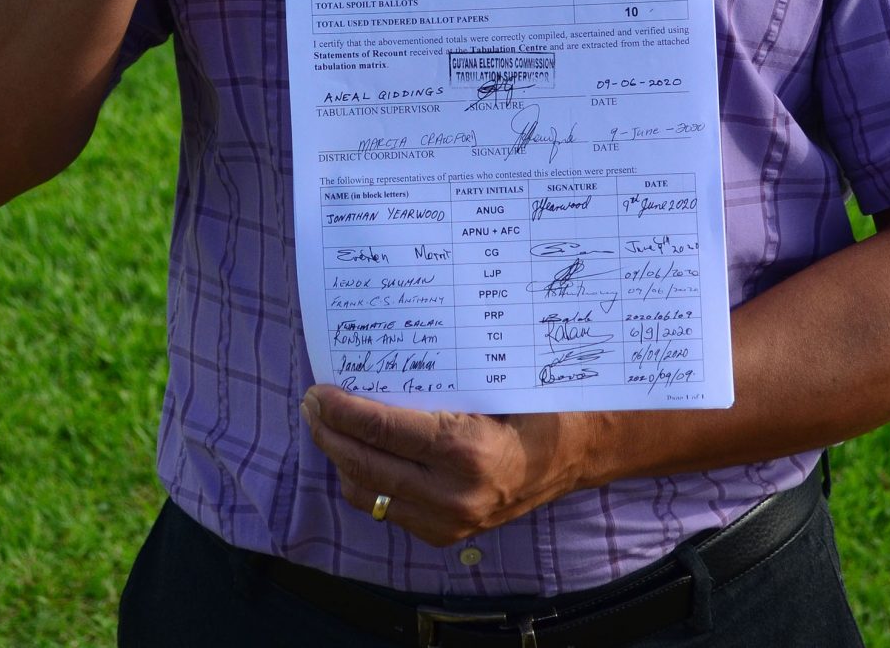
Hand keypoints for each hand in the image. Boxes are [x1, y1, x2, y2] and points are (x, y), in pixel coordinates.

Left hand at [301, 386, 594, 546]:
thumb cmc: (537, 402)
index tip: (319, 389)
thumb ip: (438, 378)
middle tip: (311, 403)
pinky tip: (362, 452)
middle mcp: (453, 495)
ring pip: (367, 494)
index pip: (380, 430)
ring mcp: (449, 522)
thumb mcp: (492, 379)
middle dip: (328, 433)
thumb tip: (377, 355)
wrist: (578, 451)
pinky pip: (387, 509)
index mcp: (465, 450)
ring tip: (329, 425)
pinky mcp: (446, 534)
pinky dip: (365, 480)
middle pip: (363, 465)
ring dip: (340, 459)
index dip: (341, 409)